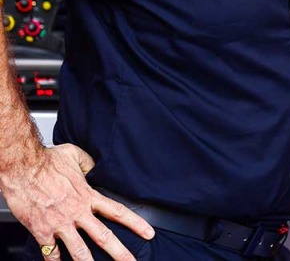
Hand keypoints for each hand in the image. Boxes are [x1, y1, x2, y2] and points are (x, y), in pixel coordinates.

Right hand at [1, 144, 154, 260]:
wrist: (23, 167)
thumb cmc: (47, 160)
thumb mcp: (75, 155)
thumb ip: (88, 163)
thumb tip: (94, 167)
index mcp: (88, 195)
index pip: (118, 211)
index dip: (136, 223)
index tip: (148, 233)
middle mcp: (77, 212)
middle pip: (104, 236)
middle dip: (120, 252)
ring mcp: (60, 223)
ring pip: (80, 250)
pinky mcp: (41, 230)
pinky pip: (50, 252)